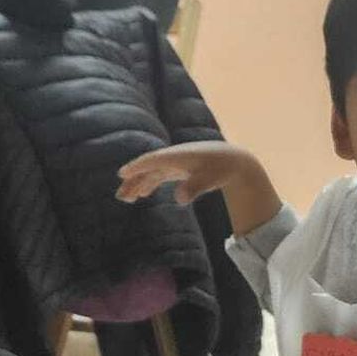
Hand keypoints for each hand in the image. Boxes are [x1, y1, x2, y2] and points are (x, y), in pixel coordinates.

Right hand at [117, 141, 279, 235]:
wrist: (235, 162)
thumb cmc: (222, 169)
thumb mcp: (209, 178)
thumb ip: (194, 188)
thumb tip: (179, 199)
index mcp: (176, 156)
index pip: (151, 161)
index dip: (136, 168)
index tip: (122, 175)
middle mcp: (173, 158)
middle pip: (148, 169)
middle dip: (133, 181)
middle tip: (121, 196)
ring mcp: (176, 163)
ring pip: (152, 173)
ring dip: (139, 184)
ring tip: (127, 198)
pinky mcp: (180, 169)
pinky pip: (160, 175)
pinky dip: (150, 183)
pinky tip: (143, 194)